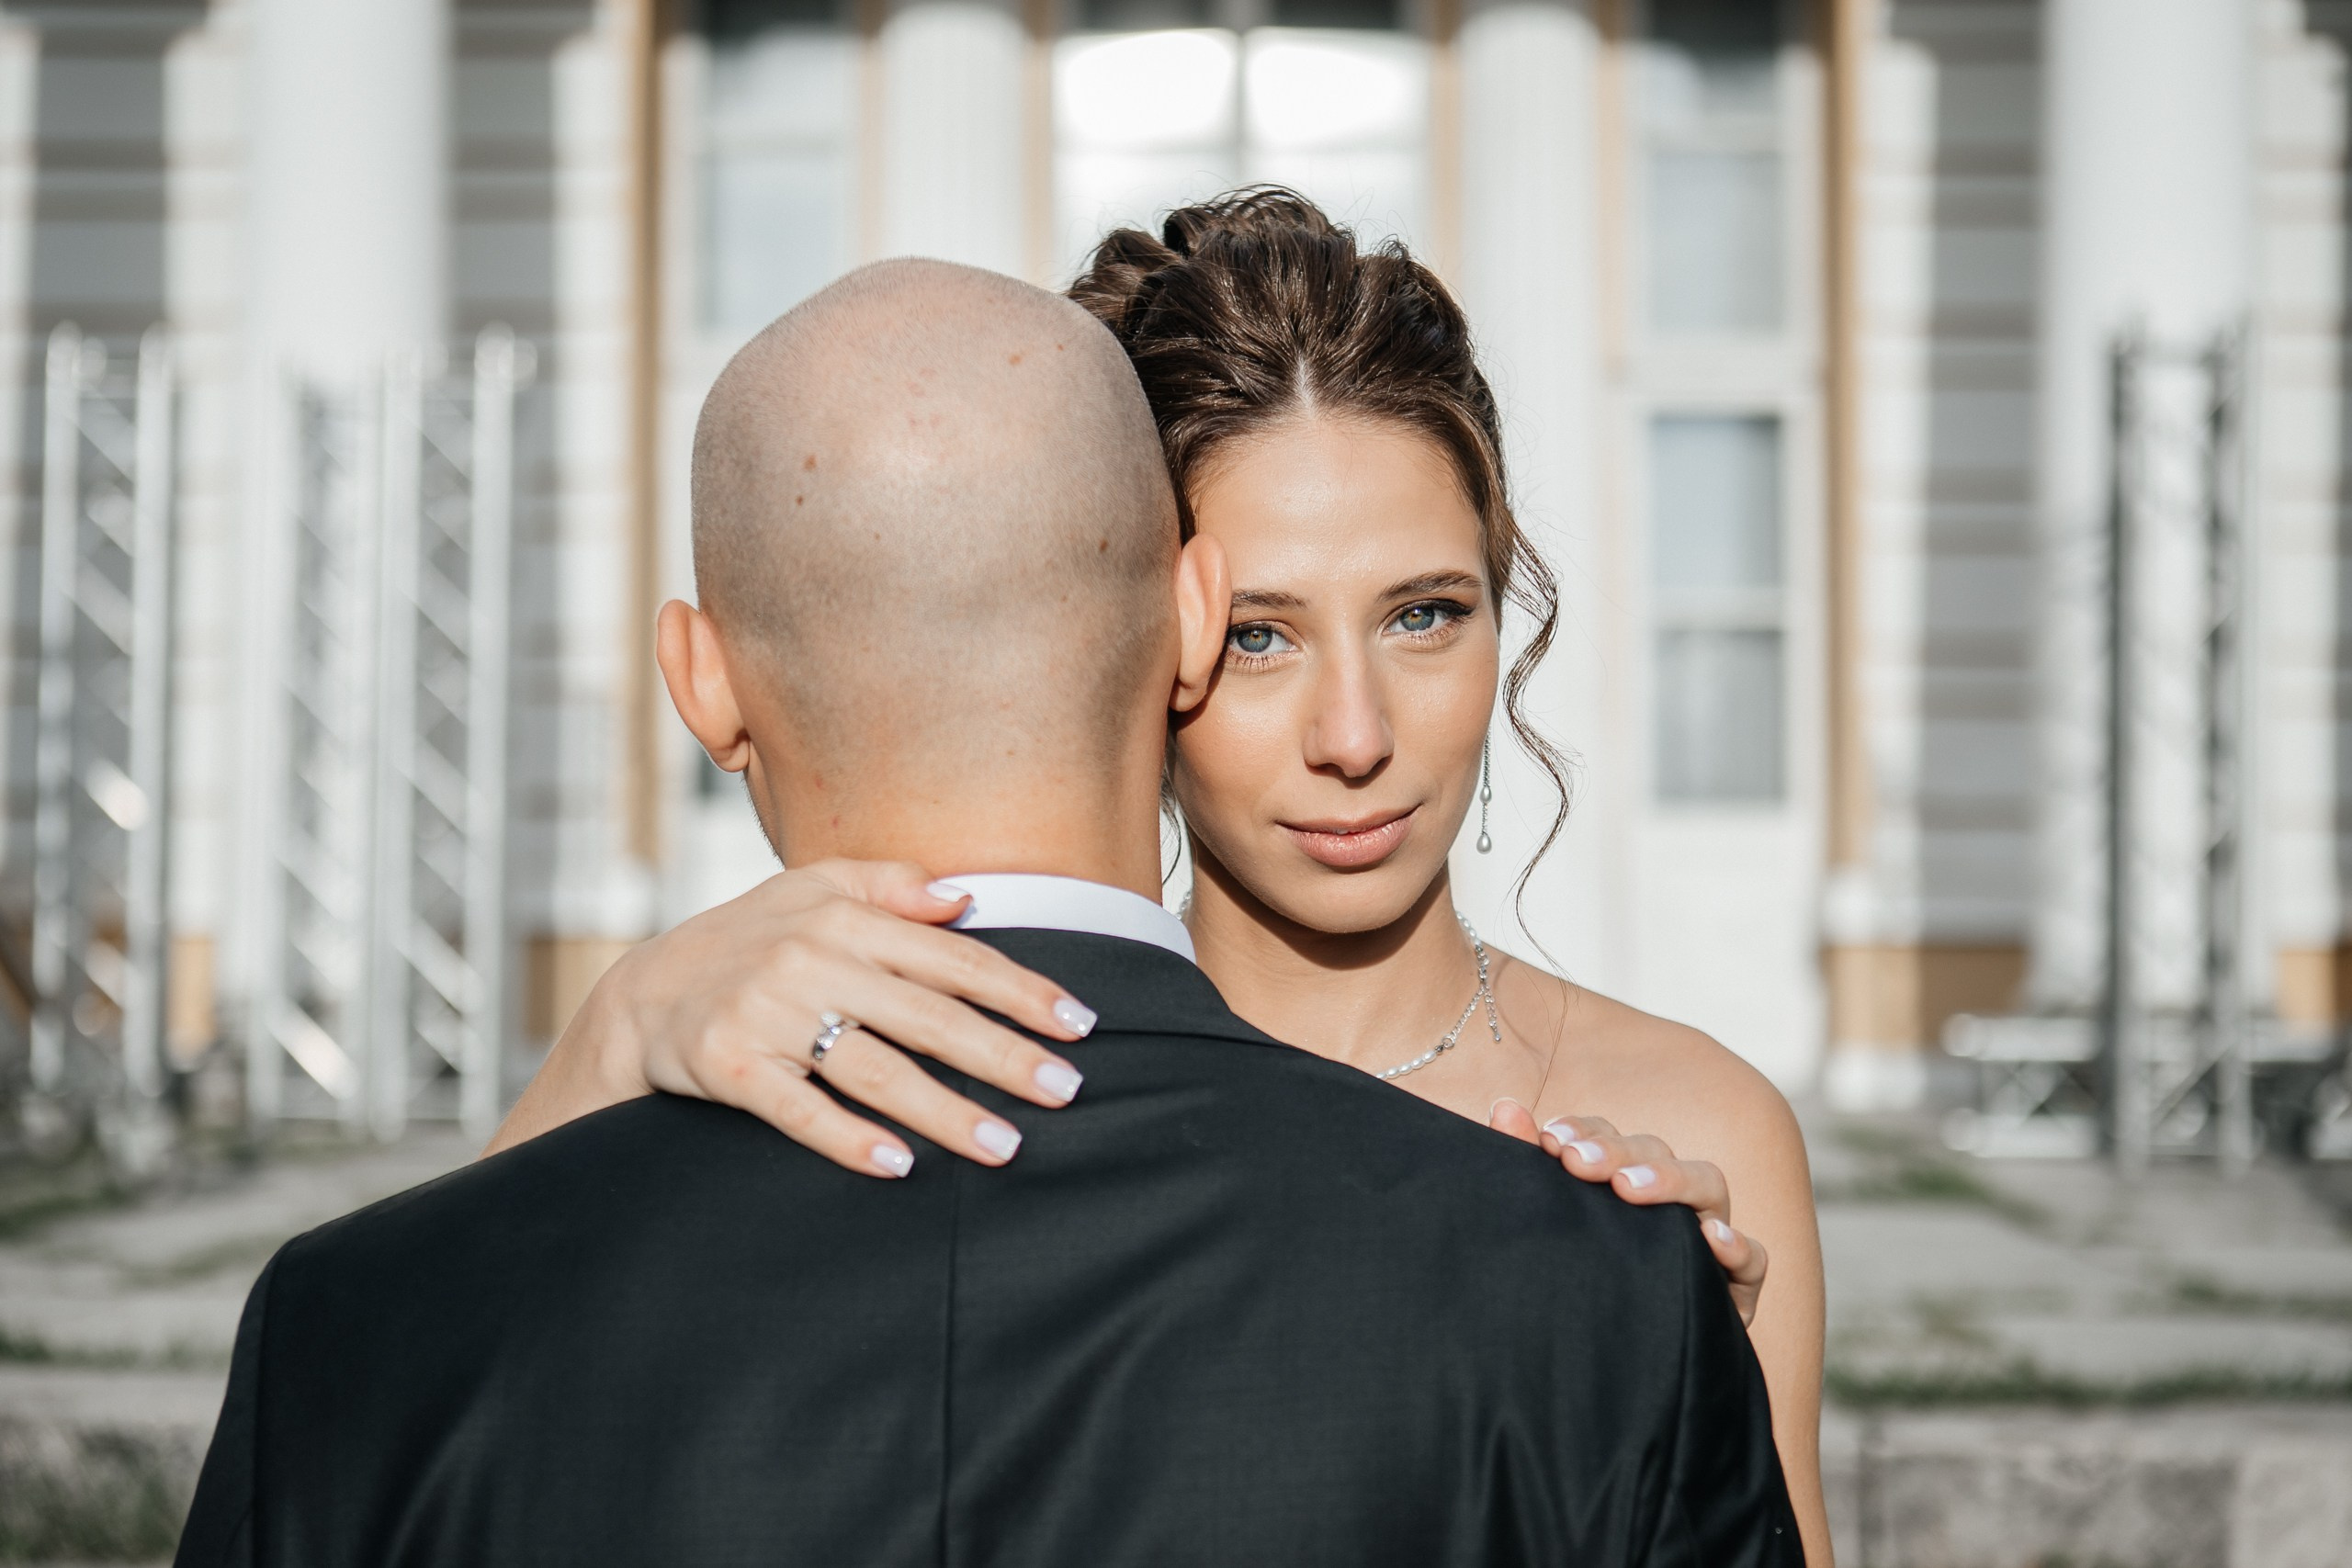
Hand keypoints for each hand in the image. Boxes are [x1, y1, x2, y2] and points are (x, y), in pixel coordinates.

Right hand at [485, 860, 1095, 1175]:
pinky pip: (797, 1109)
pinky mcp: (728, 1065)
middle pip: (927, 1016)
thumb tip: (966, 895)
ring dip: (943, 1111)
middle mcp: (810, 961)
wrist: (642, 996)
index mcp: (845, 917)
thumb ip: (891, 885)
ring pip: (873, 1068)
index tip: (1078, 1025)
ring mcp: (767, 1015)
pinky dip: (847, 1137)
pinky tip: (899, 1165)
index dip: (1021, 991)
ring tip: (1004, 1146)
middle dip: (1002, 1056)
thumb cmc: (749, 941)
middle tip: (1065, 1090)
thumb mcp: (812, 890)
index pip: (953, 958)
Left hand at [1488, 1102, 1767, 1326]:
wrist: (1591, 1388)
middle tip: (1576, 1162)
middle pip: (1657, 1153)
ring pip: (1709, 1186)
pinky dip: (1739, 1245)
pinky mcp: (1733, 1293)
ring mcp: (1704, 1244)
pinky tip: (1710, 1241)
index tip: (1549, 1140)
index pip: (1611, 1140)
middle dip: (1616, 1151)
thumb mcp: (1541, 1230)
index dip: (1586, 1132)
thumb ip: (1520, 1165)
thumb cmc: (1565, 1295)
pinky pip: (1754, 1260)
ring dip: (1671, 1180)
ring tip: (1627, 1190)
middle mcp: (1666, 1205)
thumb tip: (1505, 1107)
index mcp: (1618, 1185)